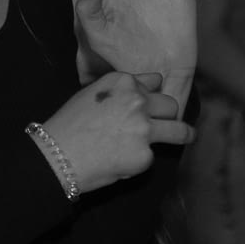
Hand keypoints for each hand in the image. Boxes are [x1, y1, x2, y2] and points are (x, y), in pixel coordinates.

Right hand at [44, 71, 190, 193]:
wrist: (55, 156)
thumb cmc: (68, 126)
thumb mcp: (90, 95)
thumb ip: (118, 92)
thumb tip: (140, 94)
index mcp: (122, 82)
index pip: (154, 82)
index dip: (152, 94)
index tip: (153, 101)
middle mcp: (137, 101)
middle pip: (169, 104)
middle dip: (166, 114)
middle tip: (163, 122)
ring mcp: (144, 128)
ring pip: (178, 130)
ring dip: (183, 134)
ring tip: (188, 136)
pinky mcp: (145, 156)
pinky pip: (152, 156)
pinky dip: (140, 160)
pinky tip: (121, 161)